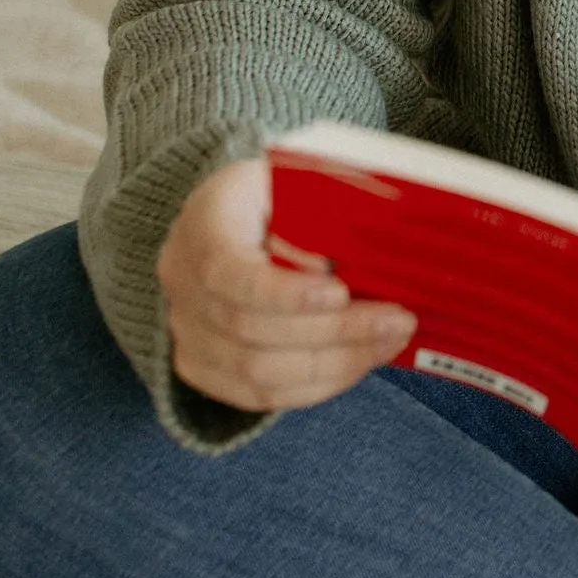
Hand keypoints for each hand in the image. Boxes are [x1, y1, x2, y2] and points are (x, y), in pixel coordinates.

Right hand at [157, 157, 415, 411]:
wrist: (237, 218)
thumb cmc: (280, 195)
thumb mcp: (297, 181)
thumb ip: (319, 212)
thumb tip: (352, 263)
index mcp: (202, 224)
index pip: (227, 272)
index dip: (284, 293)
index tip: (341, 292)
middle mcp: (180, 280)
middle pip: (249, 329)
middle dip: (334, 332)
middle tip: (397, 320)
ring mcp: (184, 329)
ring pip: (257, 372)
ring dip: (335, 363)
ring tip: (390, 341)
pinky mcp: (200, 367)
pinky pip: (258, 396)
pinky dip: (317, 384)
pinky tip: (360, 361)